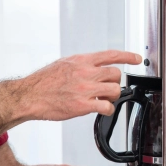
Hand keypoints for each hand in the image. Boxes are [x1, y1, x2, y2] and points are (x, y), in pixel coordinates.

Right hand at [23, 50, 141, 119]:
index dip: (127, 56)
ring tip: (104, 99)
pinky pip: (106, 107)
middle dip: (115, 82)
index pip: (111, 55)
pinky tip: (102, 110)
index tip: (137, 59)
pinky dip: (108, 109)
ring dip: (113, 96)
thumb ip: (81, 65)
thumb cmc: (43, 81)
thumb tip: (94, 67)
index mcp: (81, 61)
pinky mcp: (83, 105)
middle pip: (115, 74)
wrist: (29, 96)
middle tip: (108, 88)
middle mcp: (85, 72)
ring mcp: (85, 89)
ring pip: (114, 90)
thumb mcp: (64, 64)